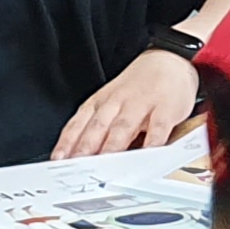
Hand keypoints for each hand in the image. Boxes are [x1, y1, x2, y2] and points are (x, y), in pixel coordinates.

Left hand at [56, 49, 200, 157]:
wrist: (170, 60)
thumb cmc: (138, 87)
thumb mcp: (111, 101)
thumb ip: (97, 126)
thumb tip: (80, 157)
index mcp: (100, 102)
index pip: (79, 123)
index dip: (67, 142)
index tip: (58, 160)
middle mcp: (117, 102)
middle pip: (98, 127)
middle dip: (85, 148)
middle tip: (76, 168)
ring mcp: (141, 104)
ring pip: (123, 127)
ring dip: (112, 148)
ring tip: (105, 168)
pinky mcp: (165, 109)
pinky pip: (157, 129)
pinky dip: (151, 143)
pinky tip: (146, 157)